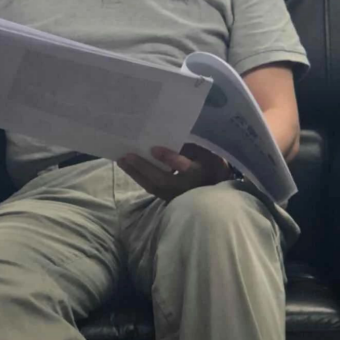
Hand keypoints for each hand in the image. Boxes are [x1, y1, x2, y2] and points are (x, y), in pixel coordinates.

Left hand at [117, 143, 232, 201]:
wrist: (218, 195)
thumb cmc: (212, 168)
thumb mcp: (208, 154)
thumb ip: (192, 147)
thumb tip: (170, 140)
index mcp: (202, 173)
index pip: (185, 168)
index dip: (169, 159)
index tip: (153, 148)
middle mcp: (188, 187)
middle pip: (163, 179)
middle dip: (143, 167)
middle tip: (127, 155)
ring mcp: (177, 196)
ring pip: (154, 187)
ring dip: (136, 174)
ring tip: (121, 161)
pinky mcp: (169, 199)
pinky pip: (152, 189)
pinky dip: (140, 178)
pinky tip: (130, 168)